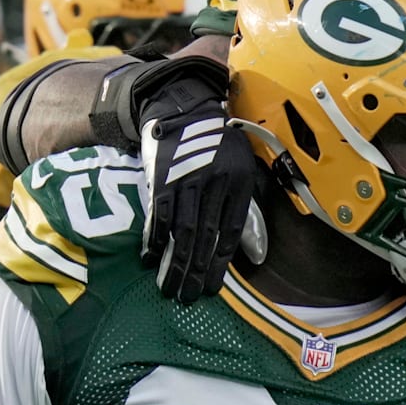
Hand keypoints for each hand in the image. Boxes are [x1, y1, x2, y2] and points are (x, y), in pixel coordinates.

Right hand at [139, 81, 256, 301]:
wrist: (183, 106)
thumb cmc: (217, 143)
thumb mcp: (241, 169)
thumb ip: (245, 209)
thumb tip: (254, 254)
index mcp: (238, 182)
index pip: (229, 233)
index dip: (219, 265)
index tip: (211, 289)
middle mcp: (214, 183)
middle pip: (204, 237)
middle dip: (195, 272)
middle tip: (187, 299)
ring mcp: (186, 179)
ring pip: (182, 231)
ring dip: (174, 264)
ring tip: (169, 288)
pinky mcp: (162, 176)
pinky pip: (158, 214)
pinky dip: (154, 238)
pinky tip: (151, 258)